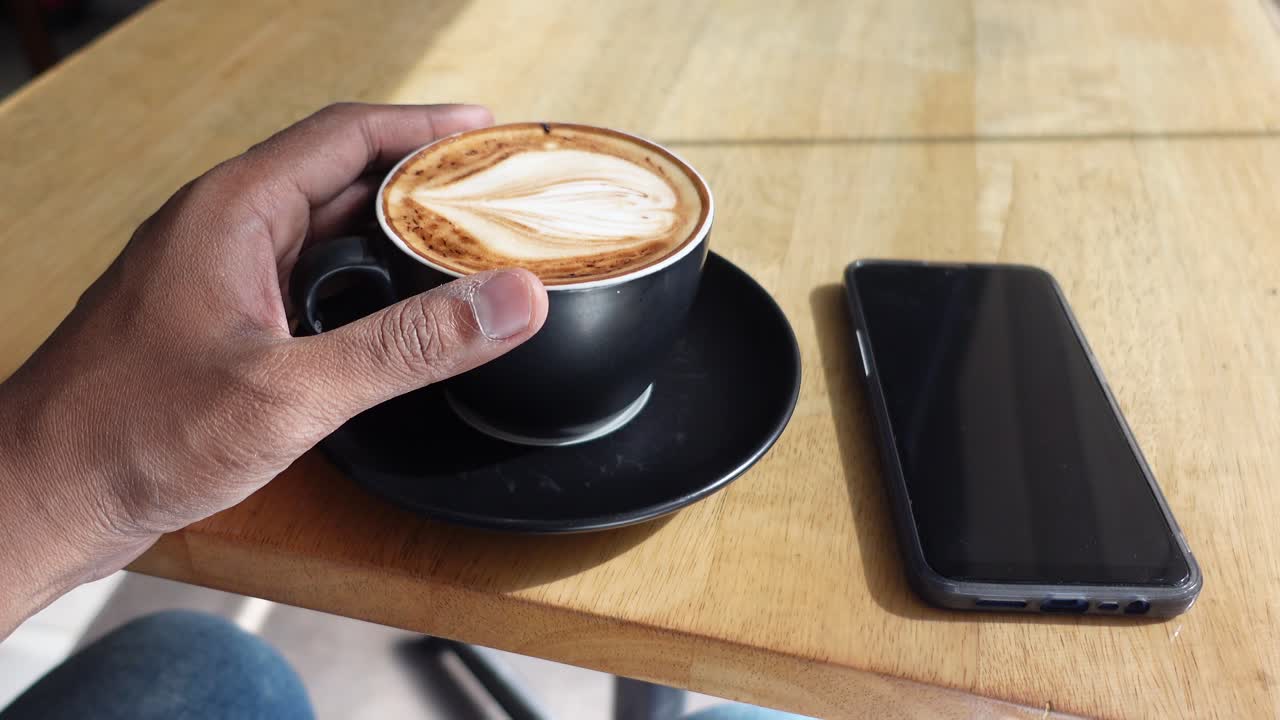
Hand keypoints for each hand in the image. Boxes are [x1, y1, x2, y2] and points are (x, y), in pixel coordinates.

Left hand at [0, 104, 548, 633]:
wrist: (46, 496)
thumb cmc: (134, 433)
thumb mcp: (291, 390)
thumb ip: (408, 345)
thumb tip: (509, 301)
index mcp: (233, 212)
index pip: (346, 135)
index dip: (425, 127)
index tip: (488, 132)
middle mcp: (223, 229)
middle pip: (341, 176)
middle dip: (421, 181)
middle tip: (493, 194)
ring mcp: (219, 274)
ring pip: (323, 230)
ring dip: (392, 233)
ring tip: (463, 246)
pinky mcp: (220, 321)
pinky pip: (304, 276)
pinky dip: (360, 280)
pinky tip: (396, 312)